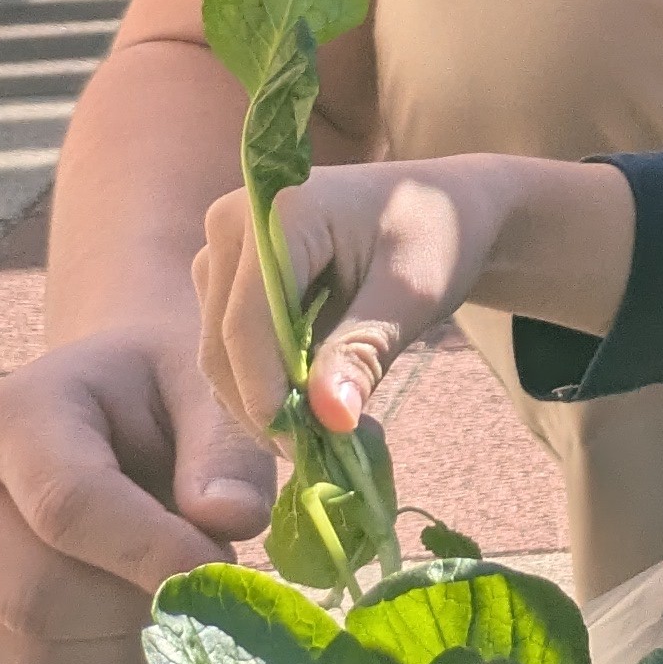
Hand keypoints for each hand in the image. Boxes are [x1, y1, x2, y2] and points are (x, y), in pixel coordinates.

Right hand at [0, 323, 273, 663]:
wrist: (122, 401)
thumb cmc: (170, 389)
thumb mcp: (210, 388)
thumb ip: (226, 450)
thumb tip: (229, 519)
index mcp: (13, 415)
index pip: (66, 506)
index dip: (150, 551)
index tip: (222, 567)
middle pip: (34, 595)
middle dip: (138, 602)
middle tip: (207, 571)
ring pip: (33, 652)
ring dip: (128, 639)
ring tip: (172, 581)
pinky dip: (109, 663)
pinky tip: (139, 605)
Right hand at [193, 152, 627, 435]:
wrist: (441, 209)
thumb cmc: (436, 239)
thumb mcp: (411, 295)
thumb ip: (363, 352)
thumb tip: (329, 418)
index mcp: (278, 209)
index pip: (247, 319)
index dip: (265, 389)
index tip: (296, 448)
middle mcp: (233, 223)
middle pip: (223, 341)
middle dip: (263, 405)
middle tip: (315, 455)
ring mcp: (223, 251)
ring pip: (221, 352)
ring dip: (263, 400)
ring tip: (326, 432)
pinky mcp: (227, 278)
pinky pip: (232, 349)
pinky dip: (267, 385)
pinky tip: (314, 407)